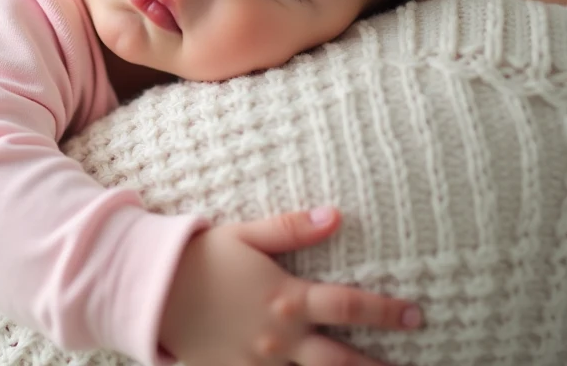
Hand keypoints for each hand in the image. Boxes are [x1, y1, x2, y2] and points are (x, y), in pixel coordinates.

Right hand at [158, 207, 421, 365]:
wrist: (153, 292)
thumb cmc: (201, 258)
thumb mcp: (245, 235)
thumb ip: (292, 229)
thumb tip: (336, 216)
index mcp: (285, 298)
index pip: (349, 307)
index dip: (386, 312)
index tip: (414, 315)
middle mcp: (280, 338)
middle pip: (342, 361)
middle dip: (379, 365)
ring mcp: (260, 364)